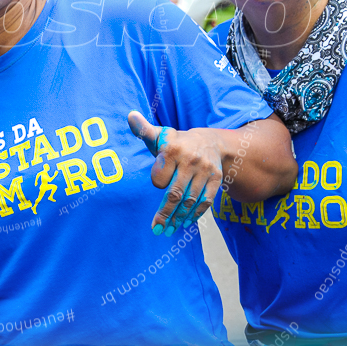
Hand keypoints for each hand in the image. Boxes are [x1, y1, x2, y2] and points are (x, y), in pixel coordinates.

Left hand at [128, 111, 222, 235]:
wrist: (212, 141)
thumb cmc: (177, 142)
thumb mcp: (160, 135)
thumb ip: (143, 130)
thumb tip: (130, 116)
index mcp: (173, 148)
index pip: (160, 176)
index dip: (158, 182)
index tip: (157, 185)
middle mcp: (191, 159)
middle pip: (176, 192)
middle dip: (165, 213)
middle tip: (157, 229)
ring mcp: (205, 171)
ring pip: (191, 200)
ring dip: (179, 218)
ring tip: (168, 230)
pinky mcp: (216, 180)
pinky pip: (205, 202)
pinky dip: (195, 215)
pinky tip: (185, 223)